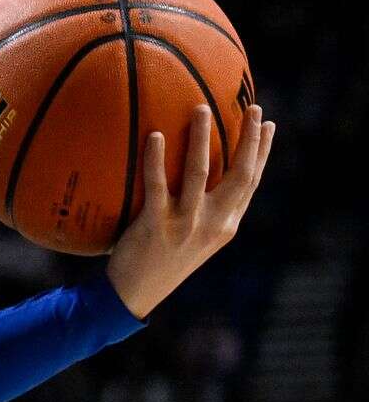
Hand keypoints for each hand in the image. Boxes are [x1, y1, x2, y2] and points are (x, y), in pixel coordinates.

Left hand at [105, 103, 274, 318]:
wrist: (133, 295)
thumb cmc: (159, 261)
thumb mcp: (192, 238)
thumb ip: (202, 210)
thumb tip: (199, 174)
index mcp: (226, 225)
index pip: (251, 183)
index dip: (262, 153)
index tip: (268, 124)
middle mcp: (213, 223)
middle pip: (239, 174)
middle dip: (249, 139)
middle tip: (251, 107)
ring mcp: (186, 224)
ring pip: (199, 172)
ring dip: (201, 137)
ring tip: (200, 108)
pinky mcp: (156, 225)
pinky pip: (156, 185)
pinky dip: (156, 158)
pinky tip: (154, 135)